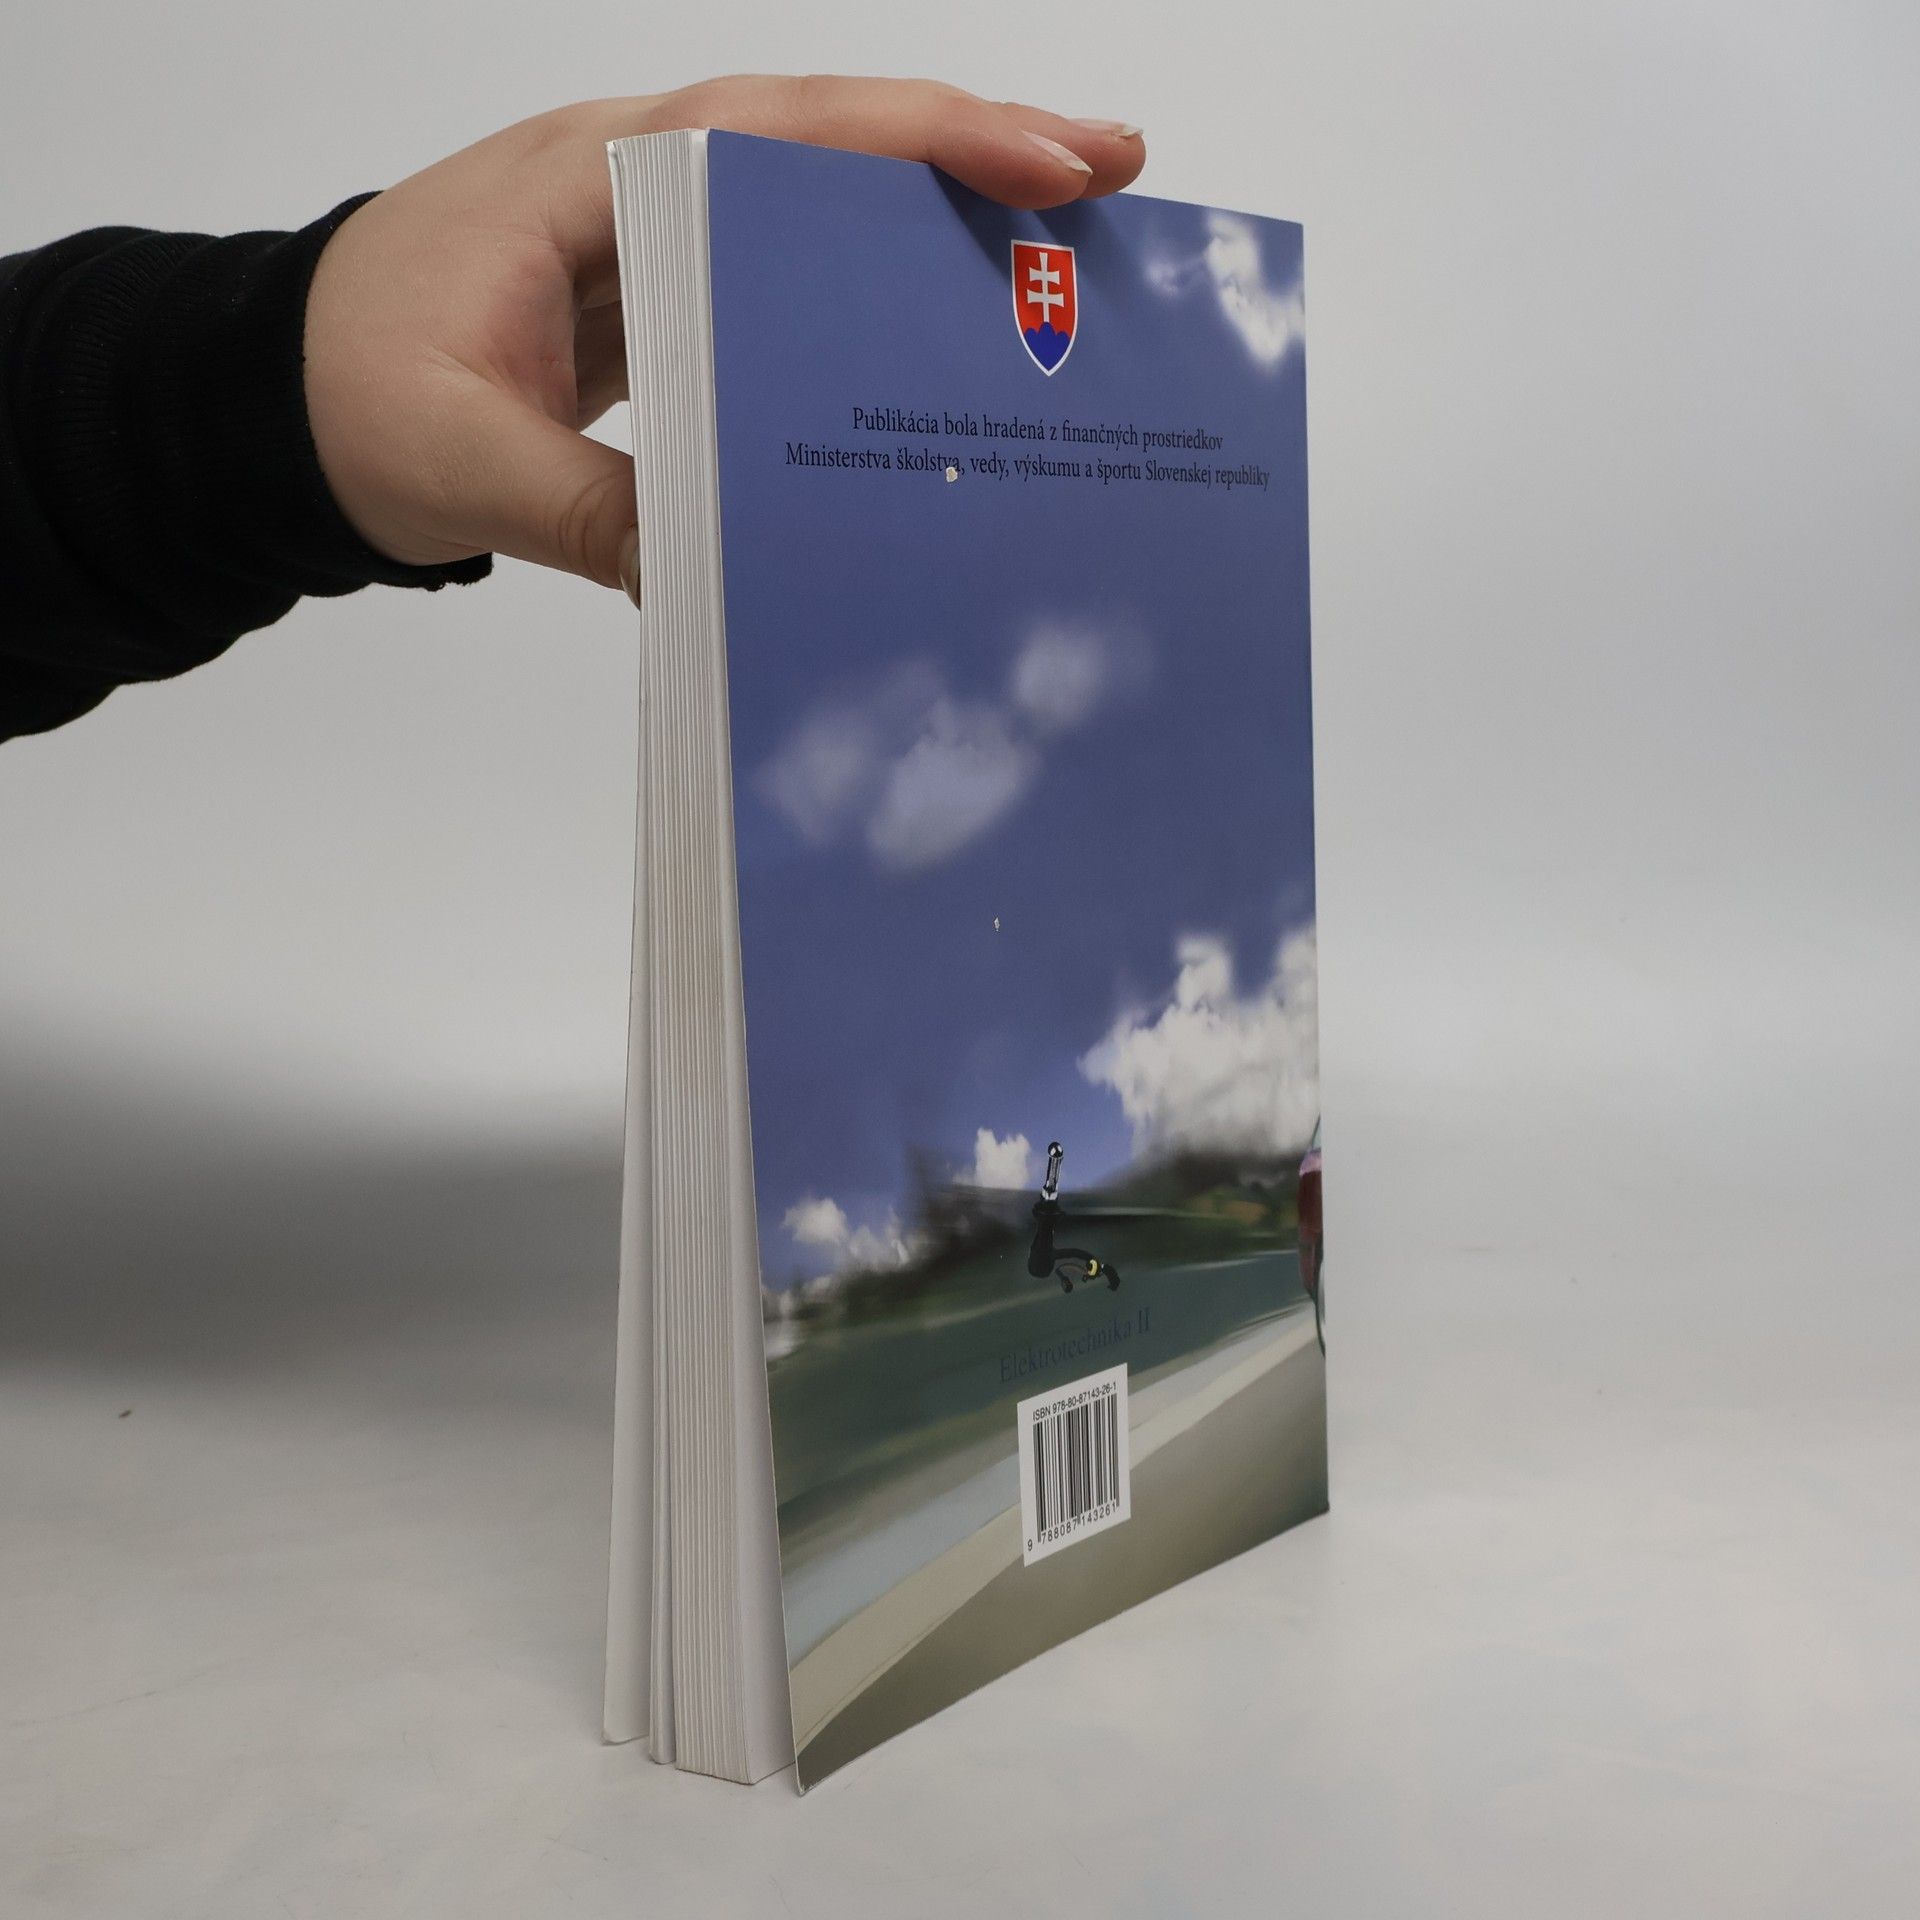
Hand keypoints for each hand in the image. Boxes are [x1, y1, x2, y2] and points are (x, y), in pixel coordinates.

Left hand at [303, 77, 1144, 598]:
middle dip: (976, 149)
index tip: (1037, 167)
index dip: (916, 142)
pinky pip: (790, 268)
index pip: (779, 129)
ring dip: (942, 210)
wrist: (280, 400)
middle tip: (1113, 177)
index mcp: (594, 179)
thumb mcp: (457, 458)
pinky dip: (876, 282)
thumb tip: (719, 576)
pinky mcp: (667, 295)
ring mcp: (657, 233)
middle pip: (832, 138)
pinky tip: (945, 318)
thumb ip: (585, 508)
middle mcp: (639, 179)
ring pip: (822, 195)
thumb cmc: (345, 393)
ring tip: (1069, 236)